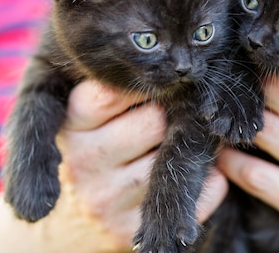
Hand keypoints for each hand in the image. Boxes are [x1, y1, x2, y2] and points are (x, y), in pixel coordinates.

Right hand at [0, 80, 227, 252]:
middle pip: (154, 121)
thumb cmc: (90, 144)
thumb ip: (111, 83)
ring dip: (188, 145)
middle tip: (174, 109)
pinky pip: (195, 194)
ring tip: (181, 138)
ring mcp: (106, 199)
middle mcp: (83, 161)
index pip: (113, 89)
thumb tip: (164, 48)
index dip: (143, 80)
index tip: (159, 75)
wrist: (70, 218)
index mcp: (70, 123)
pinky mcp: (128, 230)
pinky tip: (196, 171)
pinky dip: (208, 180)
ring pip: (172, 158)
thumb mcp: (84, 111)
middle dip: (169, 112)